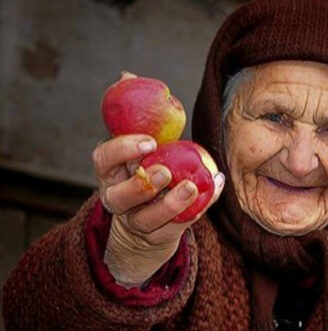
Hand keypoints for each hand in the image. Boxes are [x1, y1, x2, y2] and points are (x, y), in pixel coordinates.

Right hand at [93, 134, 224, 286]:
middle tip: (165, 172)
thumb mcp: (142, 151)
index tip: (150, 143)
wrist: (148, 224)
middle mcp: (118, 198)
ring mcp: (137, 221)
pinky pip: (179, 224)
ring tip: (191, 187)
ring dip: (171, 204)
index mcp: (111, 173)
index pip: (103, 159)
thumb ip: (145, 130)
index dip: (122, 150)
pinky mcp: (159, 236)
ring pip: (148, 219)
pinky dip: (199, 207)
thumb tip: (143, 87)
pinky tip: (214, 189)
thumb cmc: (147, 173)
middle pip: (120, 197)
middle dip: (142, 185)